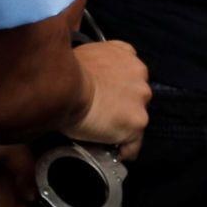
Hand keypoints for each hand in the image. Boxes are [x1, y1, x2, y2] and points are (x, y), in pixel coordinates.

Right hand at [64, 39, 150, 159]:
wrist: (66, 87)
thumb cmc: (67, 70)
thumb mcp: (86, 53)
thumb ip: (99, 62)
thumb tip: (91, 76)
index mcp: (127, 55)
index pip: (130, 73)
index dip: (120, 86)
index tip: (109, 96)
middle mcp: (140, 74)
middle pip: (137, 95)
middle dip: (124, 105)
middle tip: (103, 114)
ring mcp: (141, 100)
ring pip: (137, 119)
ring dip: (124, 126)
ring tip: (106, 136)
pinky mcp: (137, 123)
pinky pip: (134, 144)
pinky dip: (125, 150)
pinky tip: (114, 153)